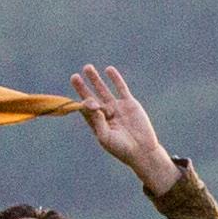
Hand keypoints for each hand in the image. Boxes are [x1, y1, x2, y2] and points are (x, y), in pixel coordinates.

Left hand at [69, 64, 178, 194]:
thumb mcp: (106, 137)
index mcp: (97, 124)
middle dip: (83, 87)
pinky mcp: (129, 104)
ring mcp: (117, 108)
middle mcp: (105, 114)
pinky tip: (108, 70)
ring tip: (87, 68)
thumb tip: (91, 104)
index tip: (84, 100)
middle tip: (74, 77)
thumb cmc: (122, 149)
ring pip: (104, 90)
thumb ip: (97, 121)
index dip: (82, 102)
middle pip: (91, 97)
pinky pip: (121, 88)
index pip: (86, 109)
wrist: (143, 151)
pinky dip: (115, 79)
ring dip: (95, 79)